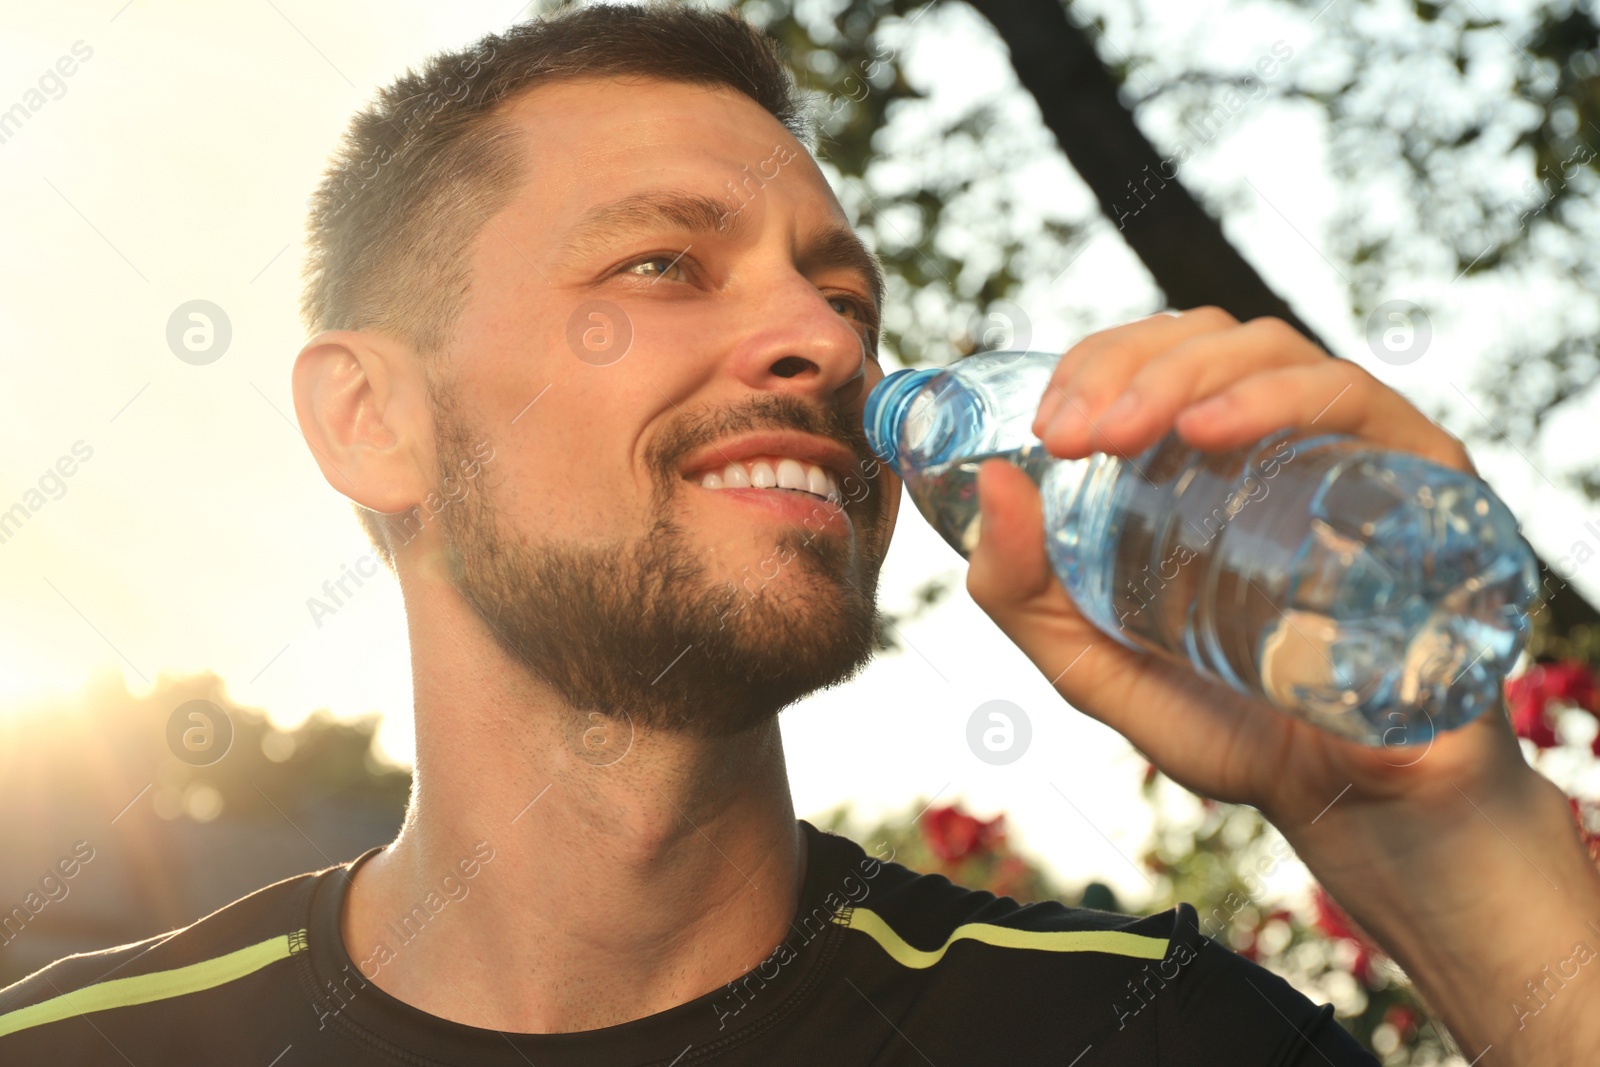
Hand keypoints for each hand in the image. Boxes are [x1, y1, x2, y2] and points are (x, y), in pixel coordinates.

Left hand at [965, 306, 1529, 831]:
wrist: (1356, 807)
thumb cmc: (1230, 729)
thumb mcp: (1093, 666)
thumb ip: (1022, 595)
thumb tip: (989, 481)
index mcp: (1209, 462)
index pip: (1153, 360)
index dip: (1094, 365)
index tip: (1048, 428)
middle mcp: (1285, 439)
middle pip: (1208, 340)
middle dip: (1127, 366)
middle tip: (1072, 434)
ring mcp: (1356, 450)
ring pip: (1274, 351)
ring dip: (1186, 373)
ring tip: (1126, 430)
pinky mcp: (1426, 478)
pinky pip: (1357, 399)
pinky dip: (1279, 397)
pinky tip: (1212, 432)